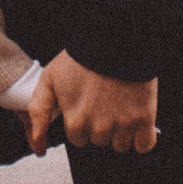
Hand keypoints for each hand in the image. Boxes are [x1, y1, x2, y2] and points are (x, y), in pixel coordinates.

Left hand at [43, 53, 159, 155]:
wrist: (116, 38)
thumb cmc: (82, 57)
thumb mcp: (50, 79)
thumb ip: (39, 111)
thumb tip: (37, 144)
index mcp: (75, 122)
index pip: (79, 138)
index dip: (82, 121)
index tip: (87, 104)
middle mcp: (99, 129)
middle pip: (100, 141)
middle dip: (101, 126)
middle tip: (104, 100)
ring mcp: (123, 126)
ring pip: (121, 144)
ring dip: (122, 130)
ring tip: (120, 104)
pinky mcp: (145, 120)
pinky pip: (145, 145)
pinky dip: (143, 136)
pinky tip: (138, 118)